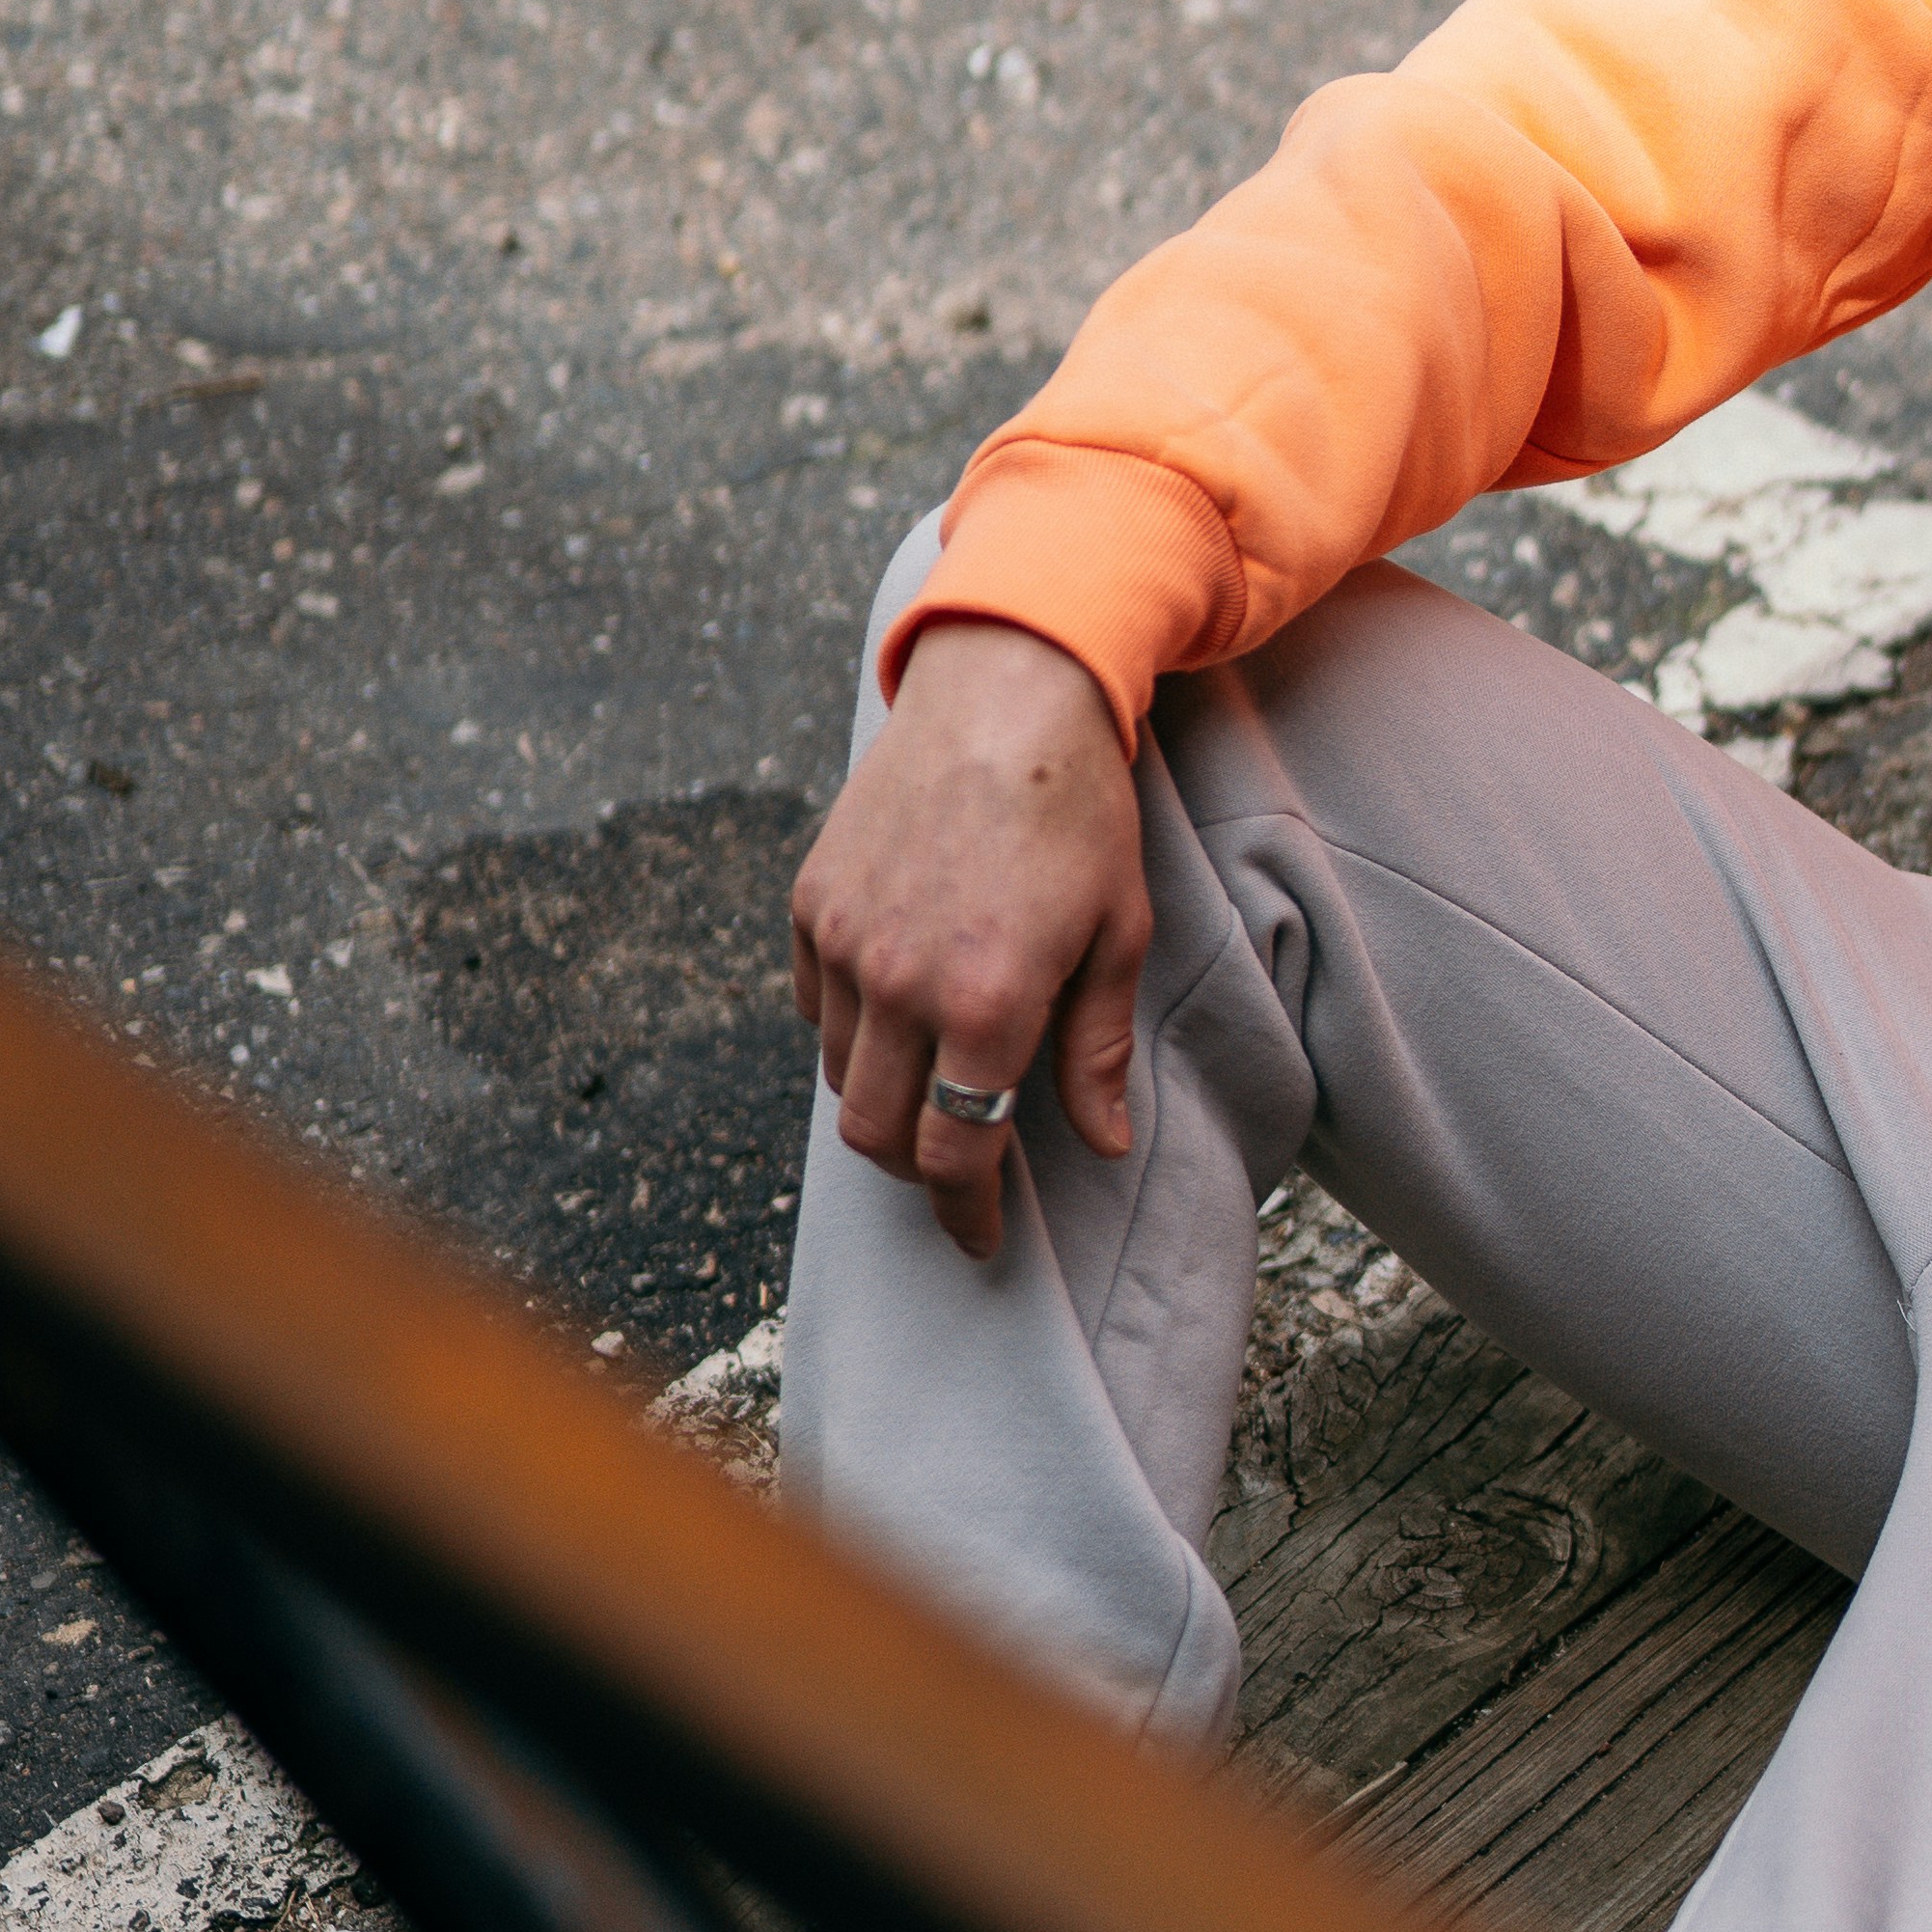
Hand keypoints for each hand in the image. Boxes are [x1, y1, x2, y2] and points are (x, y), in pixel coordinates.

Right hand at [787, 616, 1150, 1263]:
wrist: (1006, 693)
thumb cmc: (1081, 814)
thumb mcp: (1121, 933)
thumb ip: (1098, 1050)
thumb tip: (1104, 1147)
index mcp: (986, 1000)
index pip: (955, 1152)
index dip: (967, 1211)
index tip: (981, 1237)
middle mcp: (898, 981)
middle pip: (879, 1133)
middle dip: (918, 1172)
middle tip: (961, 1170)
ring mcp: (843, 941)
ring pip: (841, 1075)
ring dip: (885, 1101)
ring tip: (935, 1084)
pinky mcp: (810, 902)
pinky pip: (812, 1006)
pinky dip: (849, 1033)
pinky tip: (896, 1016)